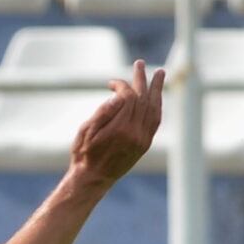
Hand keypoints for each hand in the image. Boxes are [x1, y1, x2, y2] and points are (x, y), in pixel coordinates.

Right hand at [71, 60, 164, 187]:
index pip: (128, 97)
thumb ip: (102, 113)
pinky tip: (156, 97)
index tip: (111, 83)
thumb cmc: (84, 154)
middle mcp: (135, 133)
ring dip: (156, 90)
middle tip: (139, 63)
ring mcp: (143, 139)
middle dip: (141, 80)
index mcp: (120, 129)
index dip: (121, 85)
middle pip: (143, 99)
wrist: (93, 179)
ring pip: (154, 108)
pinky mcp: (145, 144)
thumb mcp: (86, 132)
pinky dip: (157, 106)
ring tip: (160, 73)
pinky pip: (155, 120)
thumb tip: (117, 96)